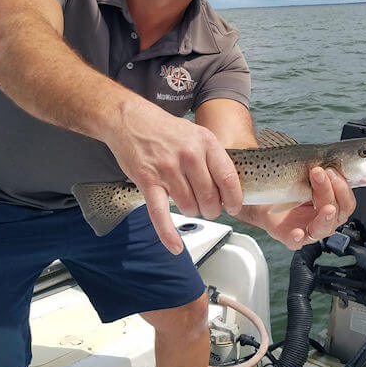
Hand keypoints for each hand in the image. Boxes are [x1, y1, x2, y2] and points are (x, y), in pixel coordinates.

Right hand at [104, 98, 242, 253]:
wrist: (130, 120)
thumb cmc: (167, 131)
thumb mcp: (198, 135)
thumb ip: (213, 159)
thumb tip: (230, 188)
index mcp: (206, 143)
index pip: (228, 179)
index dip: (234, 199)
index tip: (235, 207)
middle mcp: (189, 155)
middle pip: (210, 198)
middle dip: (212, 209)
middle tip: (209, 208)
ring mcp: (168, 168)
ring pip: (189, 207)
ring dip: (192, 212)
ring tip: (188, 202)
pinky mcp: (148, 181)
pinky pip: (161, 214)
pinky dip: (168, 234)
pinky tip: (175, 247)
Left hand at [258, 167, 356, 249]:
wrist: (266, 198)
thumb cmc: (290, 188)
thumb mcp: (308, 177)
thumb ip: (324, 172)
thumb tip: (336, 159)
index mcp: (334, 205)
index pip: (347, 201)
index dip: (343, 187)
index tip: (331, 170)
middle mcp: (325, 220)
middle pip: (337, 212)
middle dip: (329, 191)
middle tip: (318, 173)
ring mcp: (309, 230)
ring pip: (323, 227)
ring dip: (324, 215)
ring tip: (322, 202)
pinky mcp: (291, 238)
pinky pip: (297, 242)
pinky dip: (298, 237)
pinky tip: (297, 231)